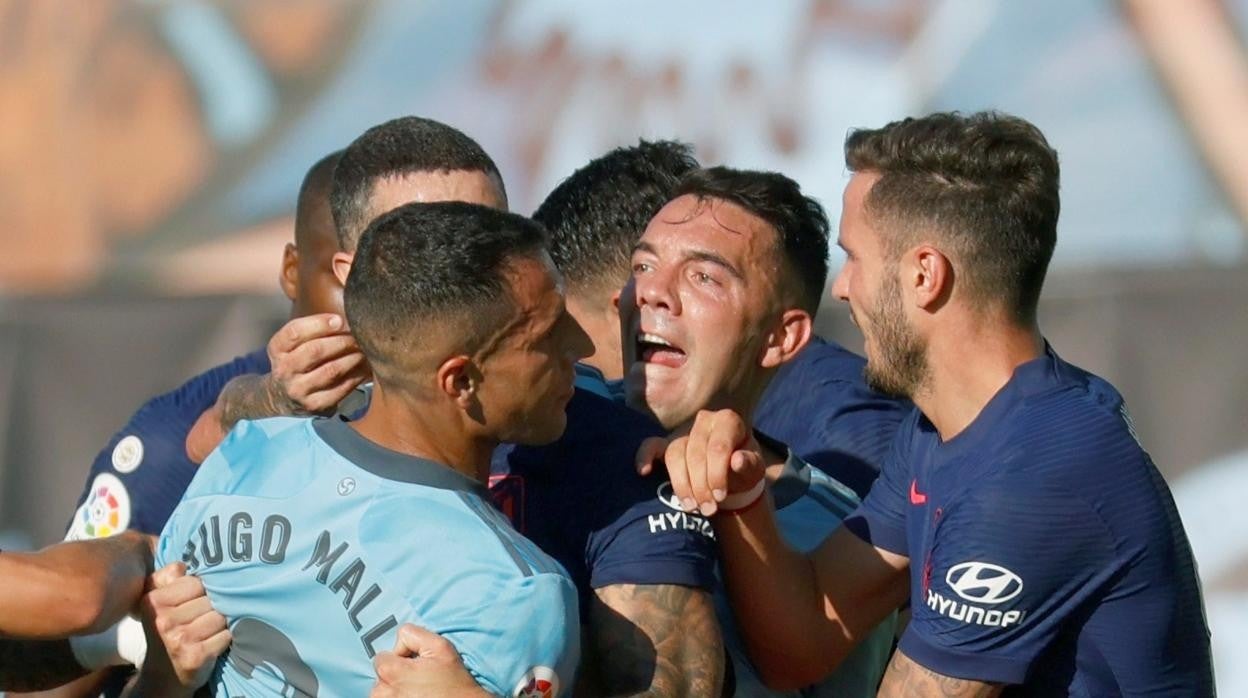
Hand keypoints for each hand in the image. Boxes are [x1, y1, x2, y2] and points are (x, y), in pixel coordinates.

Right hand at [137, 563, 229, 693]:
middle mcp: (163, 620)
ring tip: (206, 631)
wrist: (163, 673)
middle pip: (211, 598)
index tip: (194, 602)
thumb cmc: (167, 629)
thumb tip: (186, 563)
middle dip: (212, 606)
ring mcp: (178, 639)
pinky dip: (224, 638)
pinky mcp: (195, 656)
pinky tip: (211, 643)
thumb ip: (169, 575)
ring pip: (220, 616)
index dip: (202, 591)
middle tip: (201, 619)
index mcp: (153, 601)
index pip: (197, 581)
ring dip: (220, 623)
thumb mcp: (158, 599)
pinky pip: (226, 635)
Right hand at [265, 313, 367, 413]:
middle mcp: (284, 370)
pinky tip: (365, 367)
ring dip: (353, 357)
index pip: (295, 332)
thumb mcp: (293, 344)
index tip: (339, 320)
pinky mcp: (314, 405)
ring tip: (365, 350)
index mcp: (277, 349)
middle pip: (315, 350)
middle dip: (342, 340)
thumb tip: (347, 318)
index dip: (319, 323)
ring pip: (331, 370)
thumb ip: (313, 330)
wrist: (281, 396)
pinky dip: (357, 375)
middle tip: (359, 336)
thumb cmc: (297, 361)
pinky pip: (341, 388)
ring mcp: (298, 390)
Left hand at [371, 624, 490, 697]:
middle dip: (396, 674)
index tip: (415, 664)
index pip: (381, 657)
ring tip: (418, 691)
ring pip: (383, 692)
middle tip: (419, 678)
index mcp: (390, 671)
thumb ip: (413, 634)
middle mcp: (383, 692)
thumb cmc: (453, 680)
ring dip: (396, 690)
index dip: (400, 657)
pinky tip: (416, 697)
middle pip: (381, 676)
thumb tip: (399, 639)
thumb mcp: (439, 646)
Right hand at [639, 409, 765, 516]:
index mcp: (728, 420)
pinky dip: (645, 456)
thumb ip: (750, 465)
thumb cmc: (743, 468)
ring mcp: (683, 431)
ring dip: (682, 484)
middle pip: (695, 453)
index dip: (717, 474)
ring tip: (691, 507)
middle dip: (701, 485)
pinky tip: (644, 471)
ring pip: (675, 454)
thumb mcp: (754, 469)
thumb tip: (738, 460)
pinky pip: (651, 445)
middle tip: (708, 509)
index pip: (718, 446)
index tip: (720, 497)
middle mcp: (703, 420)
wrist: (730, 473)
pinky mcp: (666, 443)